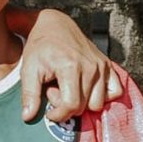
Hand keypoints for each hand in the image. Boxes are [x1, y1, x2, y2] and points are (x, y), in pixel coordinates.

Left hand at [20, 7, 121, 124]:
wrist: (54, 24)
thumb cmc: (40, 46)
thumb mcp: (28, 69)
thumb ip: (29, 94)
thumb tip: (28, 117)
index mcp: (71, 67)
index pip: (72, 105)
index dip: (59, 115)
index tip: (49, 111)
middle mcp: (91, 67)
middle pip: (84, 107)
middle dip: (67, 106)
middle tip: (55, 90)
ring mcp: (102, 66)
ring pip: (98, 103)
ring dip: (83, 101)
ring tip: (68, 87)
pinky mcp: (108, 65)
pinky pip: (114, 92)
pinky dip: (102, 96)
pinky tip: (86, 89)